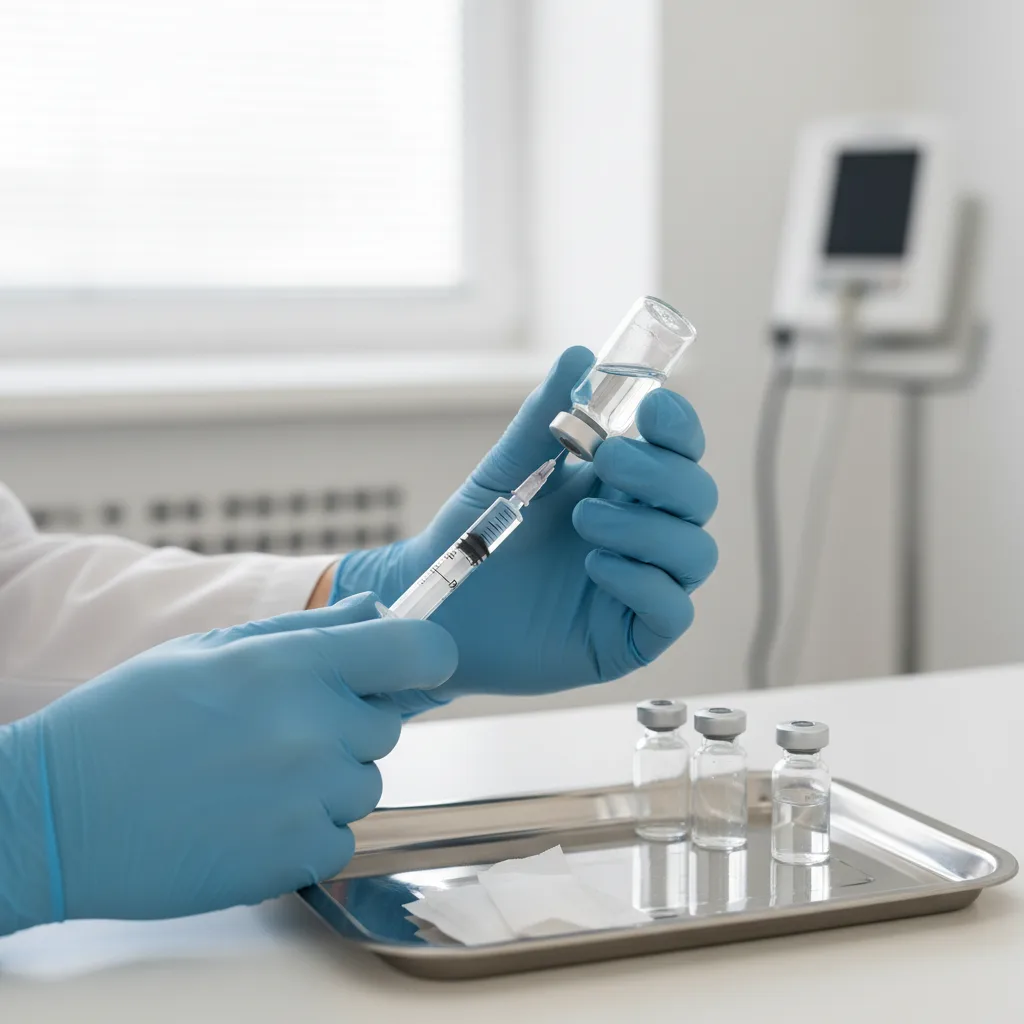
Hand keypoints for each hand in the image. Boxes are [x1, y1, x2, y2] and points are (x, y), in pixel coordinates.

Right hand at [0, 594, 455, 934]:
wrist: (59, 813)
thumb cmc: (128, 720)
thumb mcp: (212, 650)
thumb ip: (309, 630)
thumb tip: (377, 612)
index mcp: (293, 665)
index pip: (418, 652)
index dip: (424, 656)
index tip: (411, 665)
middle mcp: (313, 728)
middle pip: (388, 725)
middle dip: (350, 724)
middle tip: (281, 729)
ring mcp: (308, 797)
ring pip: (366, 782)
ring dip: (329, 779)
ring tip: (255, 775)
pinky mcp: (296, 858)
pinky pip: (343, 836)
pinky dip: (310, 830)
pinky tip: (250, 816)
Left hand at [334, 347, 716, 706]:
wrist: (442, 601)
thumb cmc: (478, 534)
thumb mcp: (508, 471)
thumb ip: (545, 420)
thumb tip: (580, 355)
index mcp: (622, 487)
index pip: (681, 451)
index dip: (680, 428)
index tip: (653, 408)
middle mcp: (642, 533)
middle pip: (698, 496)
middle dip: (662, 474)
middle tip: (608, 459)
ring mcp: (641, 585)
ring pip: (695, 552)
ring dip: (647, 529)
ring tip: (585, 521)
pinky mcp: (631, 636)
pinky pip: (673, 610)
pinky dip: (644, 582)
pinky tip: (597, 566)